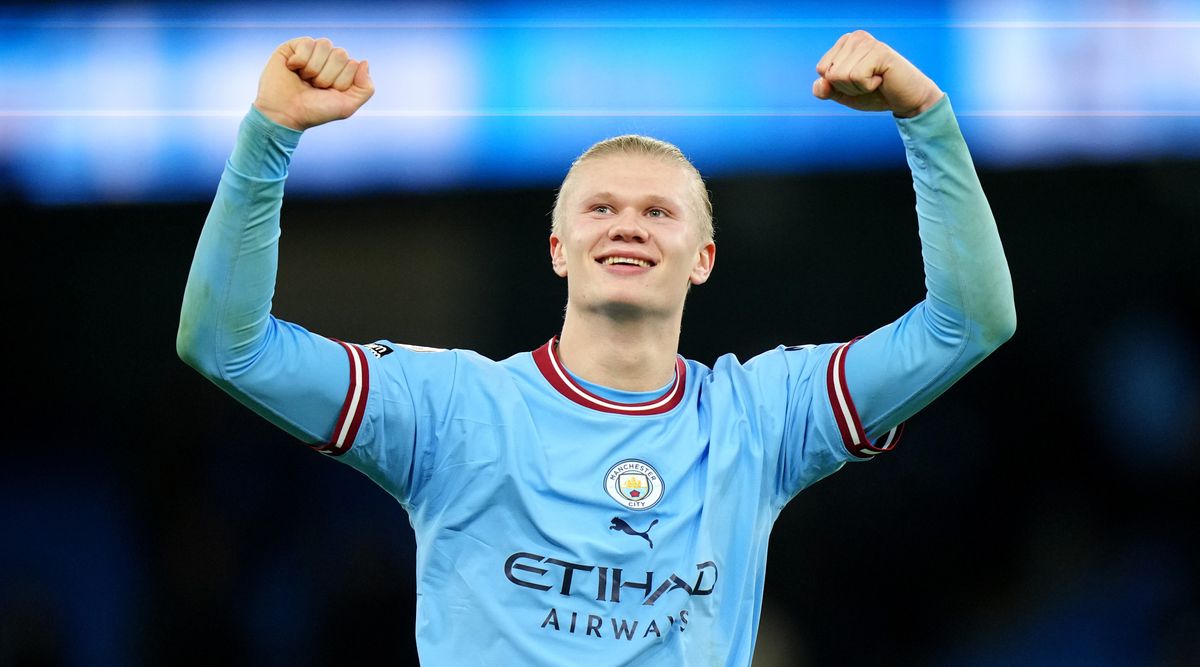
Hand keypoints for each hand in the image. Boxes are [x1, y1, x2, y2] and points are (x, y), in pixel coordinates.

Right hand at [253, 37, 374, 130]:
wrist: (284, 113)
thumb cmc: (315, 111)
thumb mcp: (347, 106)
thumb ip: (365, 88)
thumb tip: (364, 62)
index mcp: (342, 72)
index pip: (353, 64)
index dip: (341, 82)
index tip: (328, 94)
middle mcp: (328, 60)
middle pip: (340, 53)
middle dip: (327, 76)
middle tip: (314, 88)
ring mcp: (311, 52)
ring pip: (325, 45)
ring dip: (314, 68)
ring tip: (304, 79)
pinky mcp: (293, 47)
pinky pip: (307, 42)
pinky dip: (300, 60)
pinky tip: (292, 69)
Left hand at [812, 31, 942, 117]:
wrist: (906, 100)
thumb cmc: (875, 94)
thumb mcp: (844, 94)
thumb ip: (825, 90)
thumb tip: (820, 83)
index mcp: (844, 43)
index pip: (822, 69)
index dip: (837, 85)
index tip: (858, 81)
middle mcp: (855, 37)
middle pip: (830, 73)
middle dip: (848, 87)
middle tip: (869, 82)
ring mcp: (868, 42)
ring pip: (841, 75)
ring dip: (858, 88)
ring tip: (876, 80)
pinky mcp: (879, 51)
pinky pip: (856, 76)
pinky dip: (867, 86)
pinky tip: (882, 79)